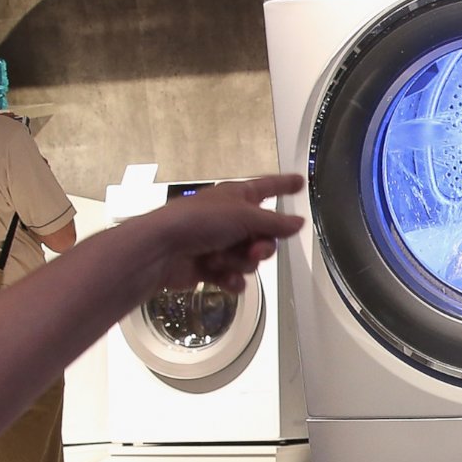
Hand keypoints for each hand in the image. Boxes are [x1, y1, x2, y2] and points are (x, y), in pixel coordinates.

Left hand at [134, 174, 304, 295]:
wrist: (161, 250)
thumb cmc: (199, 222)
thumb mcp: (244, 216)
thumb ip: (275, 223)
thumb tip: (298, 222)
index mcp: (236, 197)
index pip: (267, 187)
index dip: (284, 185)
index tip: (299, 182)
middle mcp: (229, 218)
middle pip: (264, 235)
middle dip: (261, 247)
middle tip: (253, 250)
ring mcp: (219, 244)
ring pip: (249, 260)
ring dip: (239, 263)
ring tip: (220, 261)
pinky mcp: (209, 267)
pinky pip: (234, 277)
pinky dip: (231, 280)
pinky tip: (223, 280)